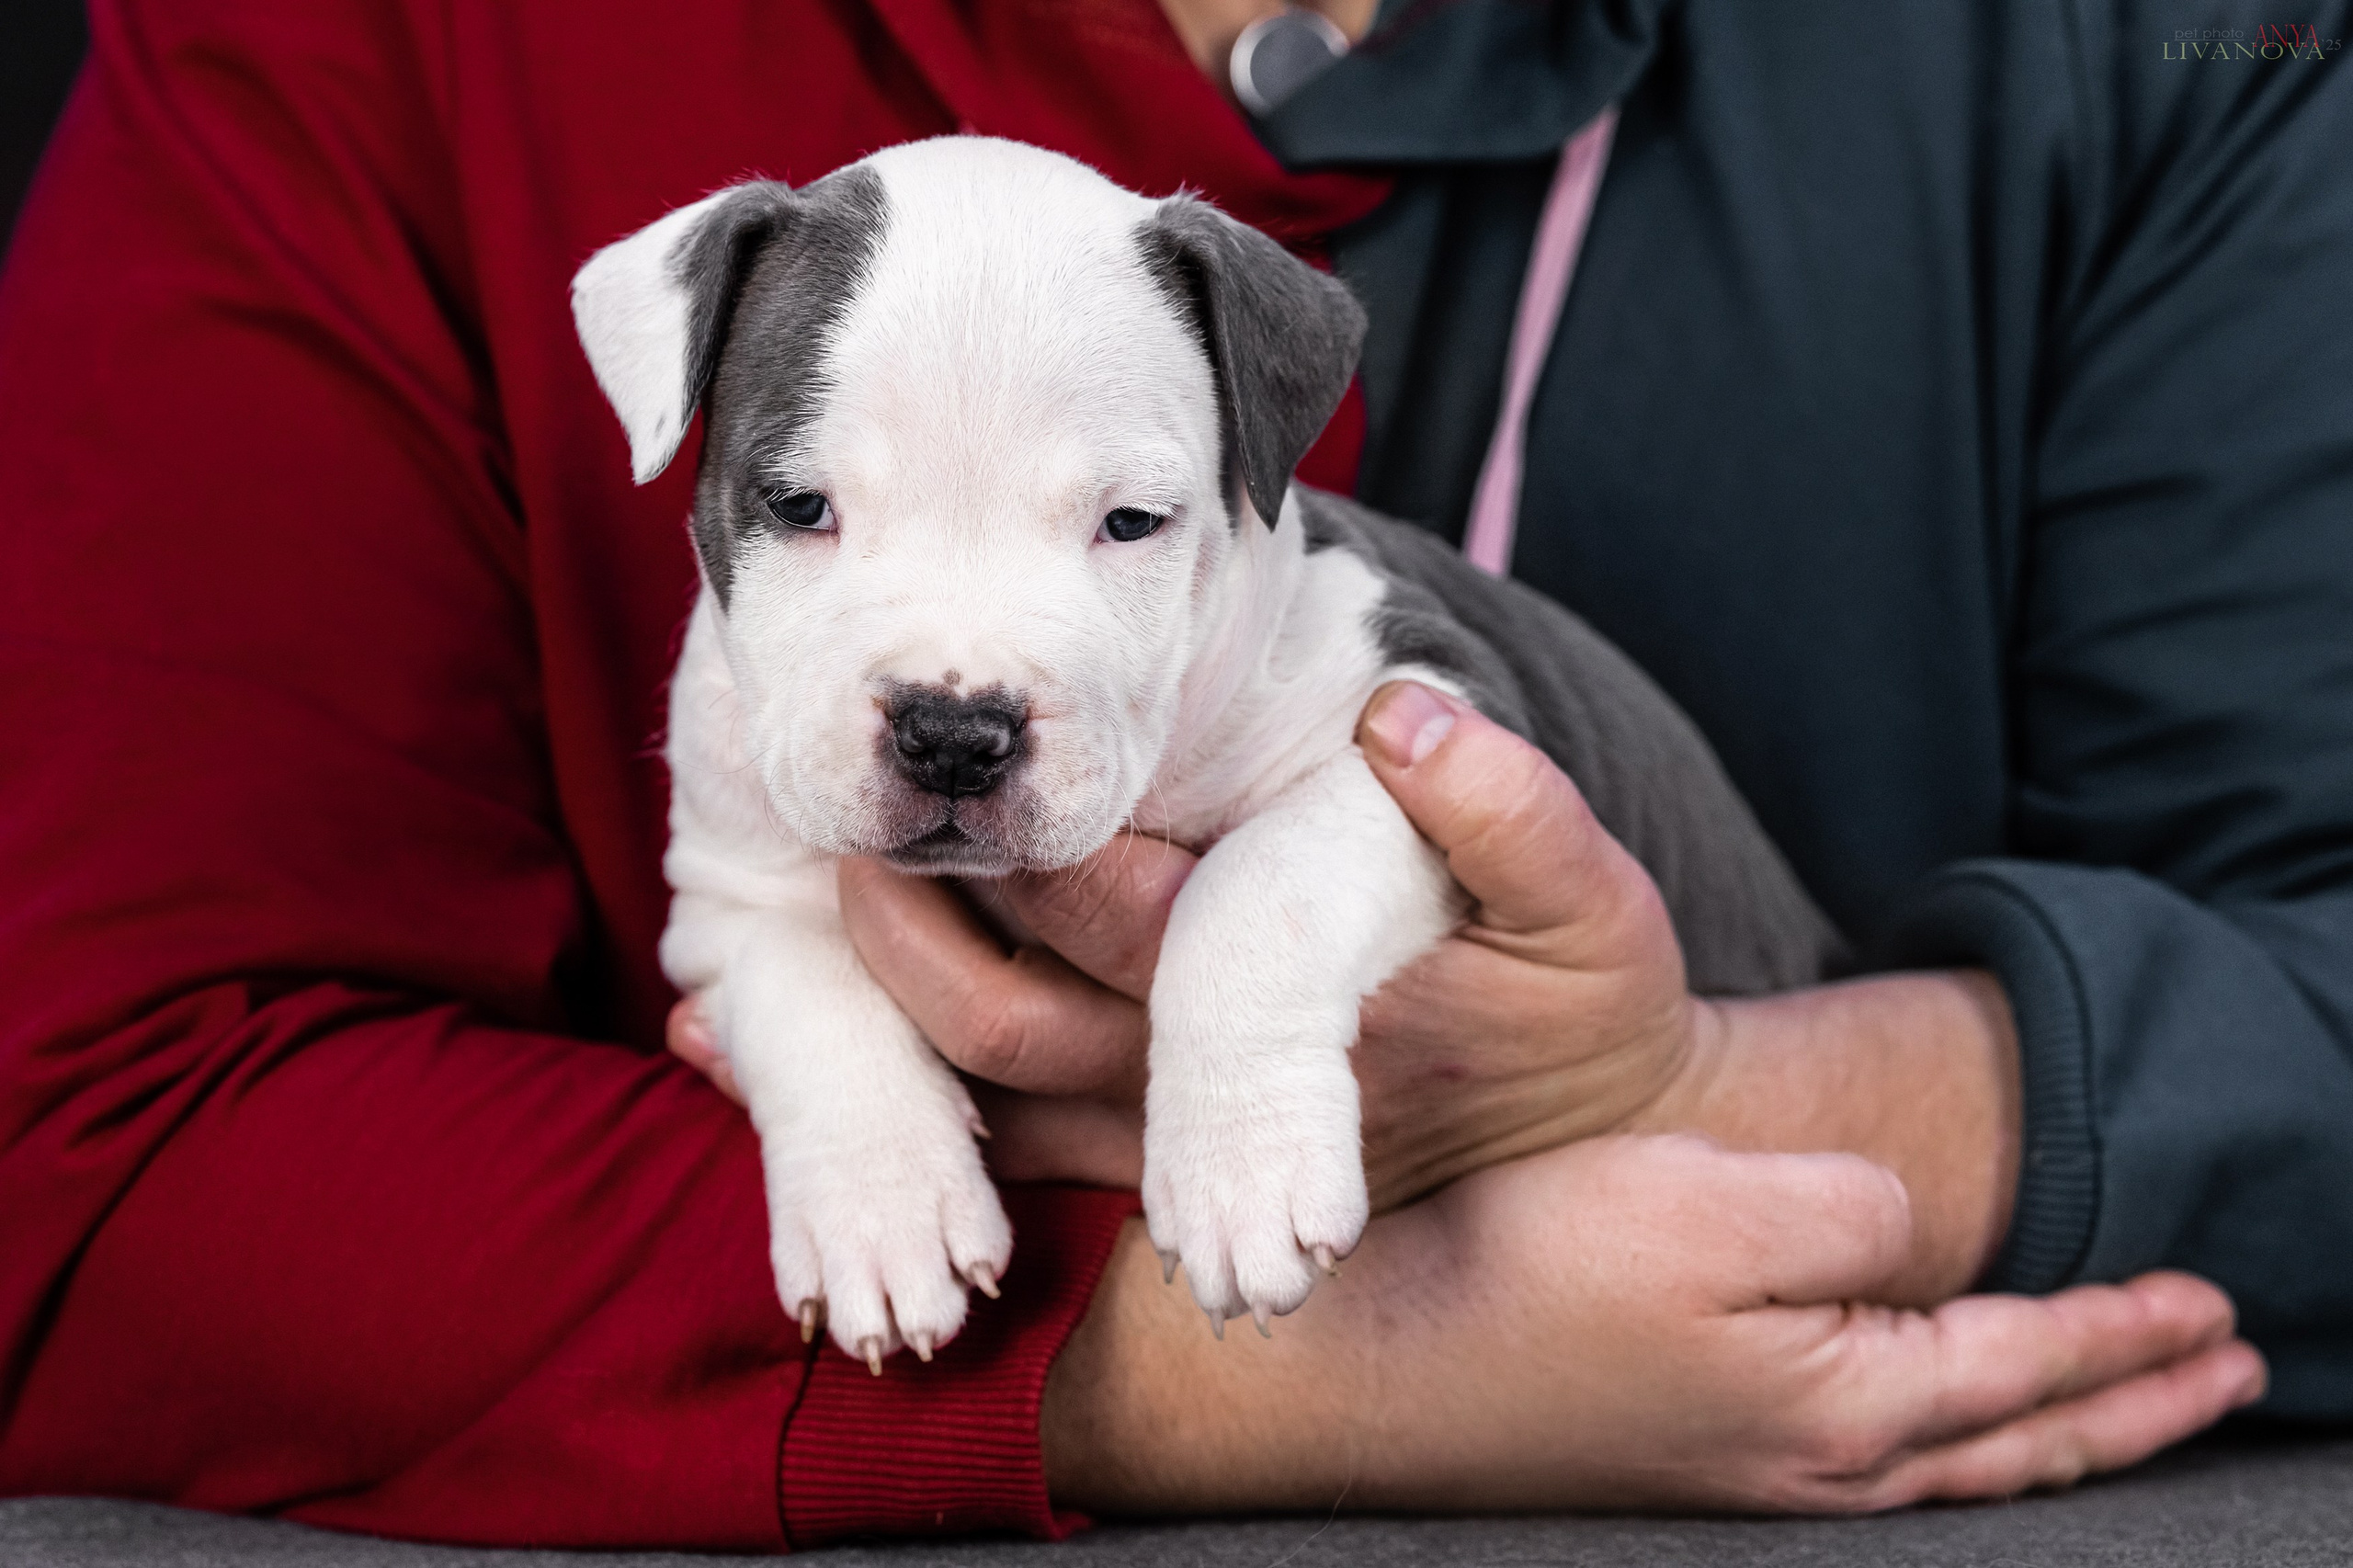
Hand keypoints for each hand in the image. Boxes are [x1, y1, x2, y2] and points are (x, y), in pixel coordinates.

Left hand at [670, 680, 2023, 1299]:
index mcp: (1308, 982)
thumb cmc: (1574, 1004)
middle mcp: (1209, 1079)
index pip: (1145, 926)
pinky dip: (875, 1106)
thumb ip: (1509, 806)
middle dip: (922, 943)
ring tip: (757, 934)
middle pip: (1026, 1021)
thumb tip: (1406, 717)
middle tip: (842, 837)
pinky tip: (749, 1040)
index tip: (958, 795)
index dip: (1043, 863)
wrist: (1584, 1148)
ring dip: (869, 1034)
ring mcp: (1166, 1133)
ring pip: (986, 1095)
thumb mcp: (1585, 901)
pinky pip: (988, 1136)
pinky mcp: (1139, 1153)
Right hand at [1045, 1135, 2265, 1513]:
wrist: (1374, 1364)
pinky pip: (1883, 1464)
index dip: (2127, 1332)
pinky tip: (1937, 1422)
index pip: (2026, 1368)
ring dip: (2059, 1433)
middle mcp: (1811, 1462)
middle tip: (2224, 1370)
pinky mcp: (1686, 1458)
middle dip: (2131, 1404)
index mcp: (1841, 1404)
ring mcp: (1746, 1471)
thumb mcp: (1711, 1203)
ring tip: (2116, 1404)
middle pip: (2018, 1445)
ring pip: (1954, 1466)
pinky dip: (1962, 1445)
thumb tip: (1903, 1232)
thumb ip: (1849, 1214)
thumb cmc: (1531, 1274)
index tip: (2213, 1305)